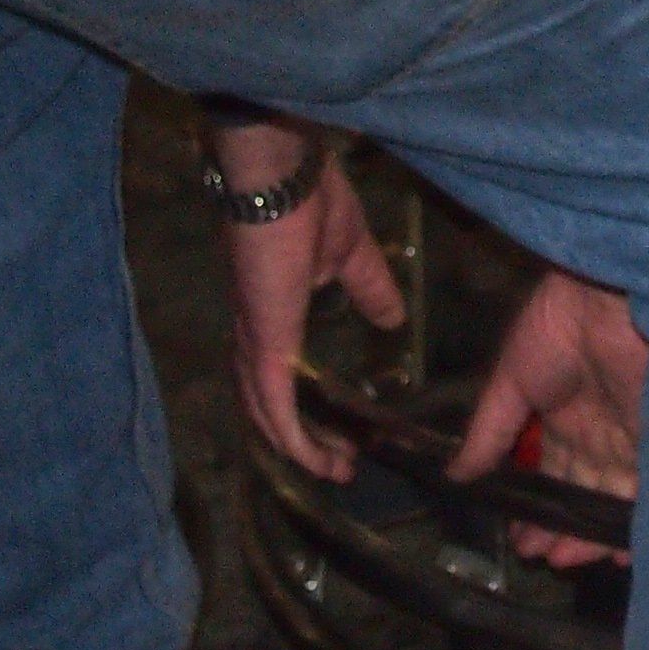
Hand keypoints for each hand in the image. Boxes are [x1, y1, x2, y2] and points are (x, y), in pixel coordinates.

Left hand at [220, 128, 405, 482]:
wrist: (278, 180)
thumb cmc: (311, 201)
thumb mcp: (351, 253)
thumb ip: (369, 288)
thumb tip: (393, 317)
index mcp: (271, 311)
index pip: (275, 373)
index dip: (300, 404)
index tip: (340, 427)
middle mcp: (254, 334)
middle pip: (267, 405)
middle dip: (301, 440)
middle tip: (340, 465)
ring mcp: (256, 342)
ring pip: (267, 415)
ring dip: (300, 449)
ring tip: (337, 470)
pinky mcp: (265, 346)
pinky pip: (275, 408)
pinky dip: (294, 439)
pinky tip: (320, 460)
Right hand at [447, 270, 648, 567]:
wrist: (610, 291)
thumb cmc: (558, 322)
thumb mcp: (511, 380)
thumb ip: (489, 431)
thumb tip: (454, 475)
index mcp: (567, 416)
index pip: (554, 474)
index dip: (540, 510)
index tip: (523, 544)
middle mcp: (605, 429)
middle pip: (588, 492)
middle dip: (568, 530)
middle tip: (549, 561)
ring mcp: (636, 431)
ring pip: (617, 495)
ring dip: (597, 531)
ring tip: (576, 562)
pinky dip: (638, 516)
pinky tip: (624, 546)